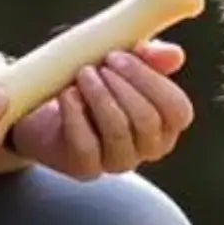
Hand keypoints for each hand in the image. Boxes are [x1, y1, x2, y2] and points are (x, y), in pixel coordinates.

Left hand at [0, 41, 193, 179]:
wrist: (46, 111)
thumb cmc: (93, 82)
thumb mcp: (122, 61)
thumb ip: (151, 56)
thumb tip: (174, 55)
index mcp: (166, 123)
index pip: (177, 110)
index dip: (151, 81)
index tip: (121, 56)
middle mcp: (148, 148)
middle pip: (147, 121)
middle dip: (122, 86)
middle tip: (100, 64)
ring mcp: (118, 162)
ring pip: (118, 132)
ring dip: (99, 97)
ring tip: (83, 74)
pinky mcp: (86, 168)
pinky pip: (86, 145)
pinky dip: (76, 115)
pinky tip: (67, 95)